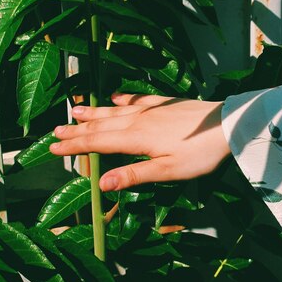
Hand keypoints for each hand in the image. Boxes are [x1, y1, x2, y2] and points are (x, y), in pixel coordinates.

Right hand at [49, 94, 230, 190]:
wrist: (228, 125)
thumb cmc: (200, 154)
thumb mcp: (168, 170)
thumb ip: (135, 175)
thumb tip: (101, 184)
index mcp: (136, 139)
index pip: (98, 143)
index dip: (75, 146)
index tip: (53, 148)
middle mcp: (139, 120)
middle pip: (102, 125)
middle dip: (78, 129)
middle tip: (56, 130)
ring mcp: (153, 109)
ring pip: (116, 111)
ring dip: (94, 112)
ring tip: (75, 110)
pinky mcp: (167, 103)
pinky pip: (138, 100)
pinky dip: (123, 100)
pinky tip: (116, 98)